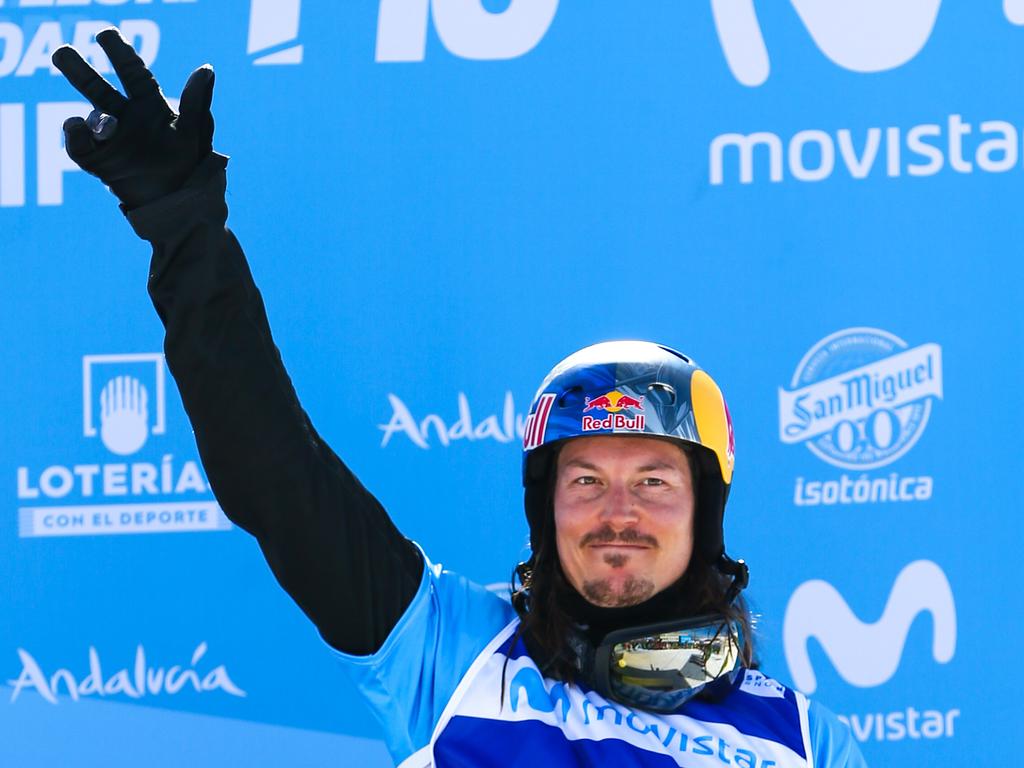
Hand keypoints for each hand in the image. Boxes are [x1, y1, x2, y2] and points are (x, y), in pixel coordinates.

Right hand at [52, 27, 215, 208]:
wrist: (183, 204)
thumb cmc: (194, 165)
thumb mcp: (196, 132)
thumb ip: (196, 102)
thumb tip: (206, 68)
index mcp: (150, 105)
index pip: (131, 72)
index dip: (119, 52)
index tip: (104, 34)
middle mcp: (127, 118)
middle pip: (97, 88)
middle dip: (78, 70)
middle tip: (61, 52)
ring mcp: (111, 140)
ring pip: (91, 118)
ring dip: (92, 117)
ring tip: (101, 124)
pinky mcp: (100, 162)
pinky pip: (80, 148)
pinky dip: (76, 138)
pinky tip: (78, 129)